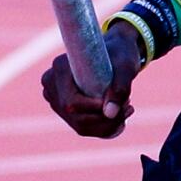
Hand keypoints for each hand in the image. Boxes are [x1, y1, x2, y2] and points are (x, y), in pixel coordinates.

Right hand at [40, 20, 145, 137]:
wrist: (115, 53)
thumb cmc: (120, 54)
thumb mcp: (126, 66)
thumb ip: (121, 87)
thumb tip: (110, 113)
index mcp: (60, 67)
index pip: (71, 102)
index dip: (96, 109)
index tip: (124, 102)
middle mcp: (51, 84)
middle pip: (75, 117)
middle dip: (105, 119)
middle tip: (129, 107)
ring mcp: (54, 98)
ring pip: (79, 125)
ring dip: (107, 125)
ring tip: (126, 109)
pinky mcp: (62, 109)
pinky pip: (82, 127)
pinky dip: (103, 127)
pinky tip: (119, 117)